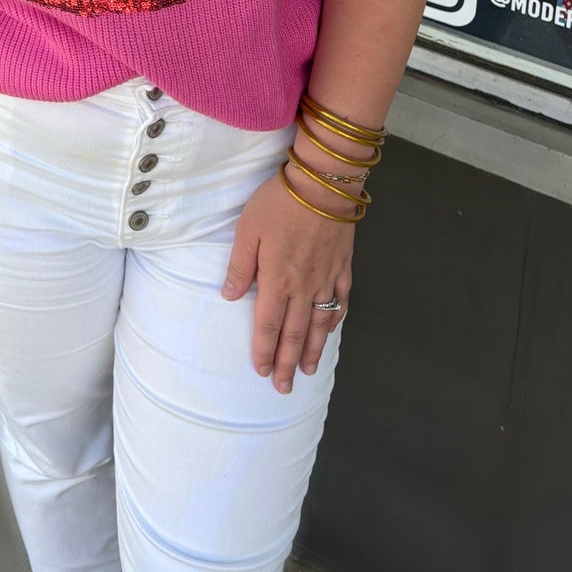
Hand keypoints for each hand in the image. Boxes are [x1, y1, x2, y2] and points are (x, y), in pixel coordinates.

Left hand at [220, 166, 354, 394]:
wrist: (323, 183)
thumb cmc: (279, 202)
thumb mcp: (247, 229)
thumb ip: (239, 266)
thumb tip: (229, 297)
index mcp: (277, 280)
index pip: (268, 325)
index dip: (264, 350)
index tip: (261, 371)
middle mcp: (304, 287)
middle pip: (295, 334)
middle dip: (288, 363)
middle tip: (284, 388)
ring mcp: (327, 279)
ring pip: (319, 325)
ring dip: (313, 351)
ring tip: (308, 372)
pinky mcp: (343, 267)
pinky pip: (340, 303)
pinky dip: (334, 322)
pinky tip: (330, 333)